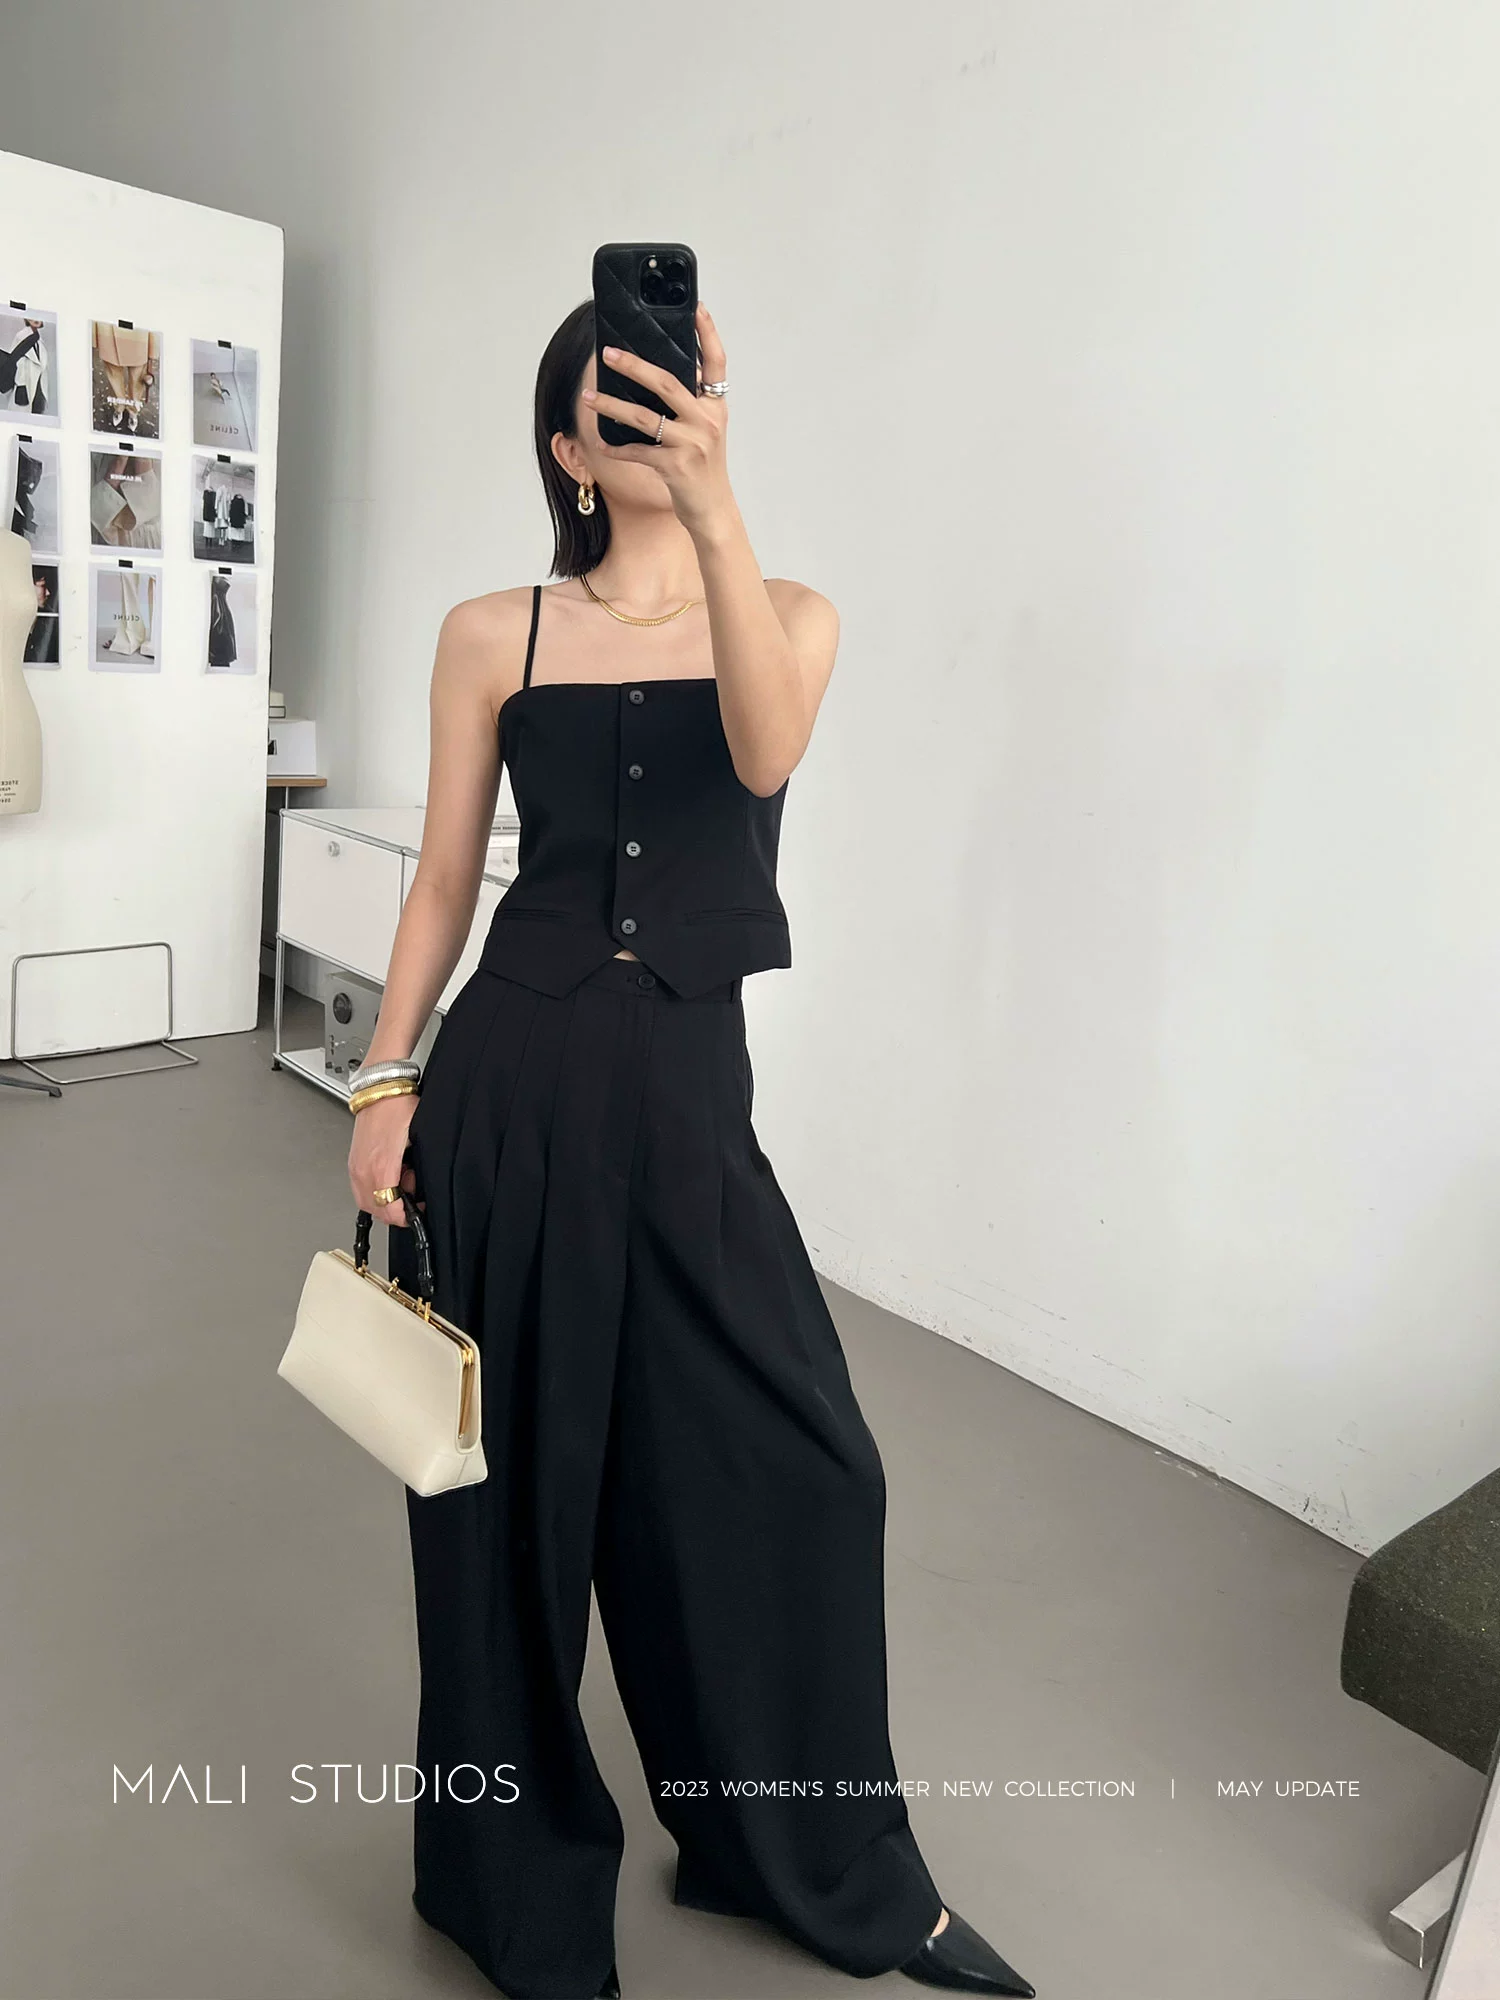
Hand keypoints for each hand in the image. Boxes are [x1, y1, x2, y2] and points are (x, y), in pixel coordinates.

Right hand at [348, 1092, 423, 1226]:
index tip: (417, 1212)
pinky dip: (376, 1189)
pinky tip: (390, 1173)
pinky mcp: (353, 1162)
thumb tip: (420, 1185)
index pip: (389, 1209)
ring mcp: (355, 1166)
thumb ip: (418, 1166)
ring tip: (402, 1178)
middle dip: (396, 1208)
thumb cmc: (398, 1107)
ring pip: (367, 1202)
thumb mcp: (418, 1138)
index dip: (405, 1217)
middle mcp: (364, 1169)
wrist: (379, 1089)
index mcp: (382, 1166)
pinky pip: (362, 1189)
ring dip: (385, 1199)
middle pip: (376, 1211)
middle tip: (412, 1191)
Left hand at [582, 302, 735, 537]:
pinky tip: (600, 443)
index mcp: (716, 406)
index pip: (716, 362)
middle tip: (607, 352)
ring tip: (588, 397)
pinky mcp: (675, 467)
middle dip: (633, 365)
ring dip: (611, 405)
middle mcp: (707, 420)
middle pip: (666, 382)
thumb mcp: (705, 429)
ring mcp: (692, 444)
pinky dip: (616, 447)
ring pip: (644, 417)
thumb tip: (654, 373)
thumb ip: (691, 401)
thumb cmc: (703, 467)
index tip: (696, 306)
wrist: (713, 510)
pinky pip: (637, 451)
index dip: (708, 333)